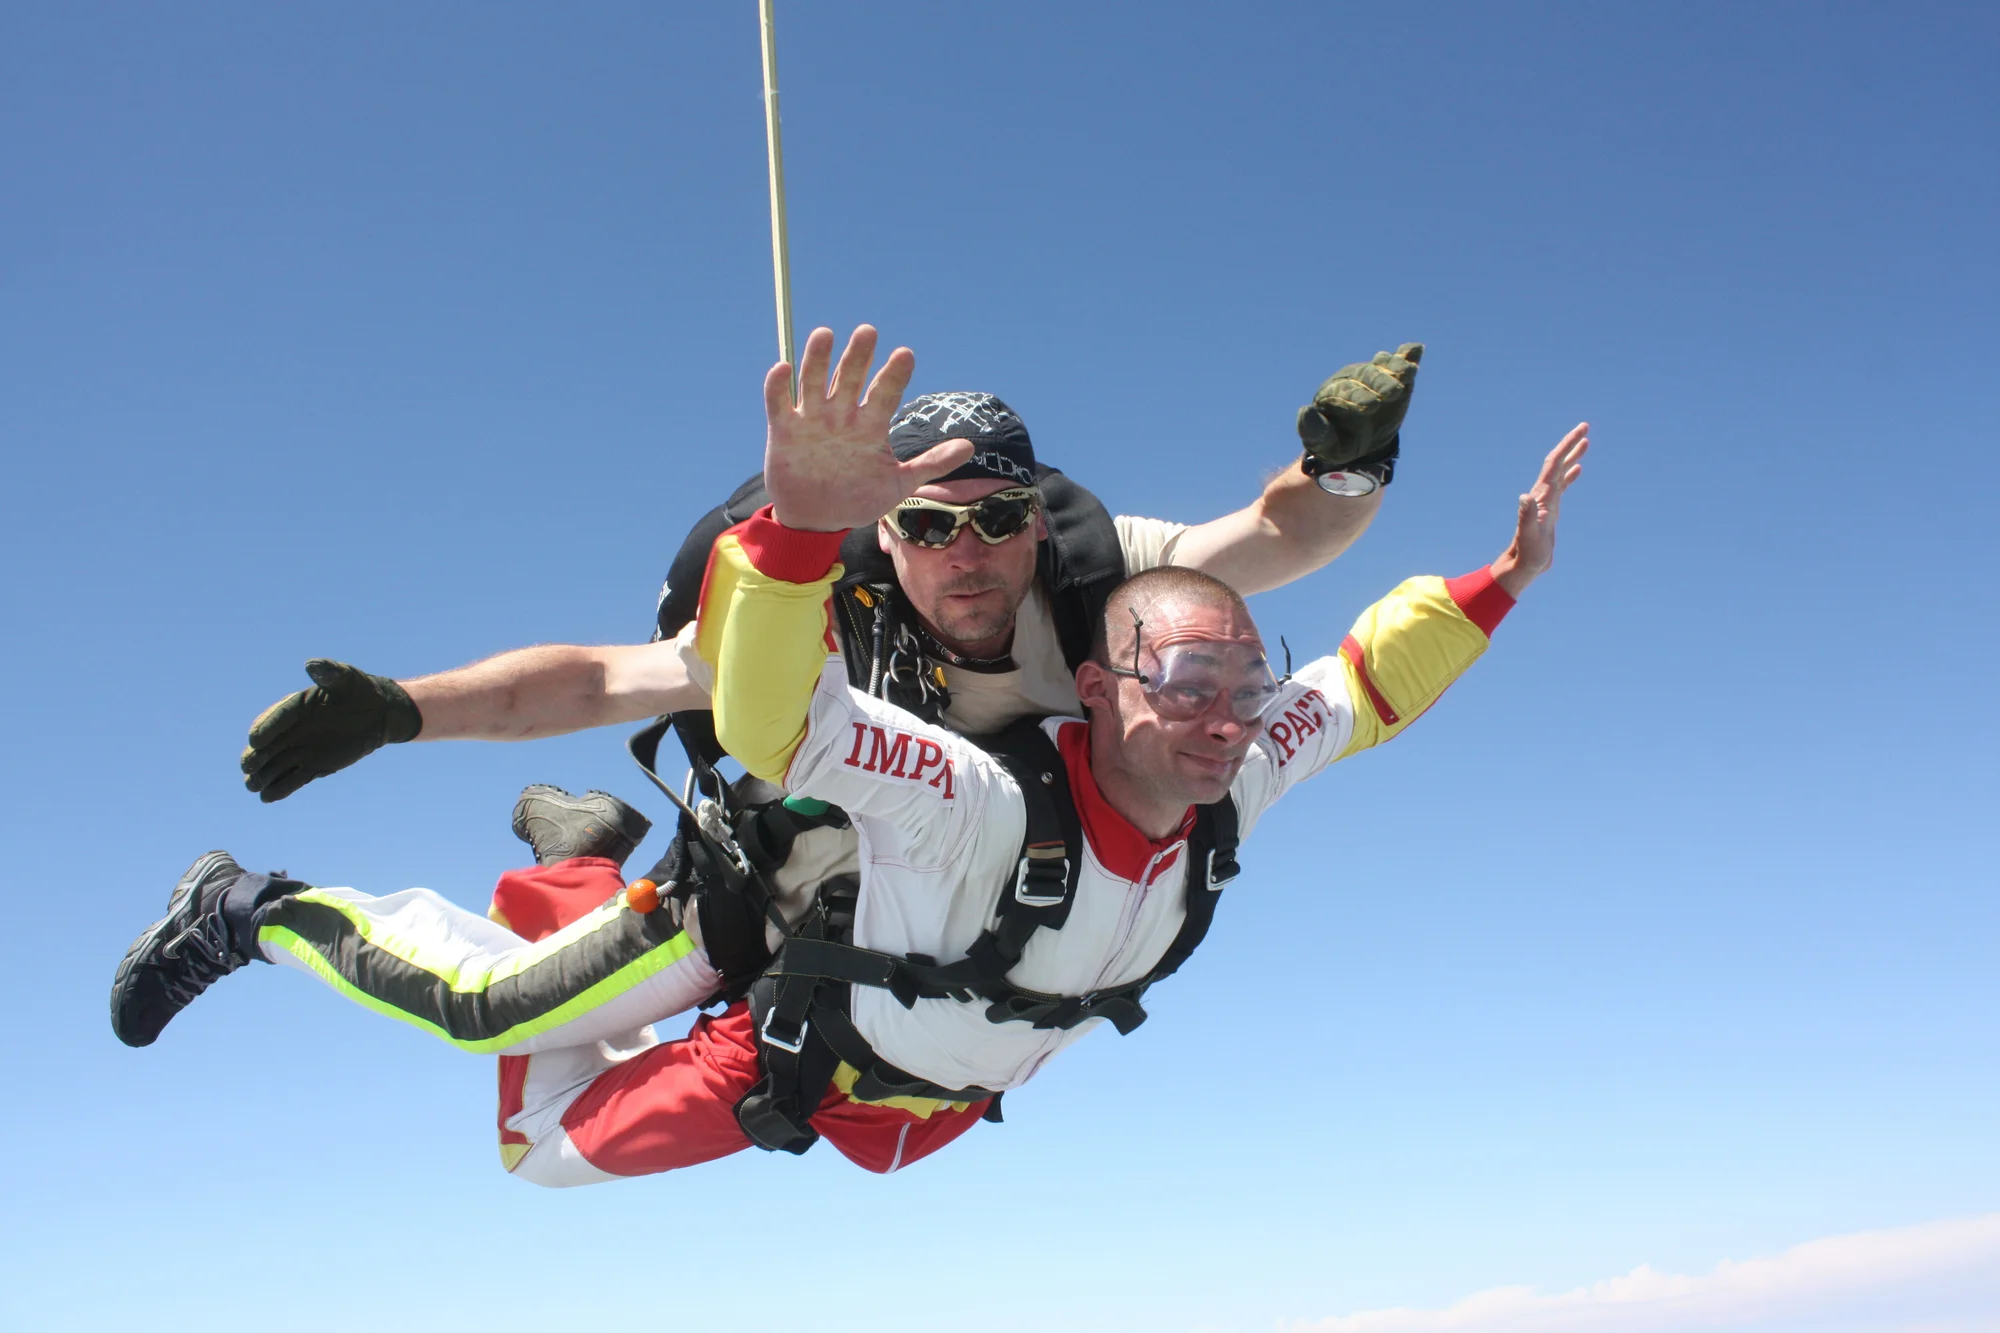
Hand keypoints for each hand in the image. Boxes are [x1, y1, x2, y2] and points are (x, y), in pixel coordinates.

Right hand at [241, 659, 421, 801]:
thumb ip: (330, 673)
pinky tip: (268, 797)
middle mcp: (292, 730)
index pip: (277, 718)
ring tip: (253, 786)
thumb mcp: (347, 680)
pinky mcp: (313, 766)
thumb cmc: (360, 692)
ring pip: (276, 765)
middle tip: (248, 766)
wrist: (378, 713)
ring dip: (263, 776)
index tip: (255, 740)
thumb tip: (312, 665)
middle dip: (255, 757)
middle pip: (267, 746)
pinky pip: (293, 779)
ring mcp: (301, 750)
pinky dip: (281, 788)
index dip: (266, 729)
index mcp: (296, 707)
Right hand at [761, 325, 971, 531]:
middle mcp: (842, 415)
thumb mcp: (899, 484)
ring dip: (818, 358)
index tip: (905, 355)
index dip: (894, 374)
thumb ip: (931, 463)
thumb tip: (970, 446)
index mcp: (870, 425)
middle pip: (850, 378)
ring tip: (825, 334)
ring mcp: (812, 420)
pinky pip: (779, 402)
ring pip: (815, 381)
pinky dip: (778, 385)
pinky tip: (784, 367)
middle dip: (859, 356)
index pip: (885, 392)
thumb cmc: (859, 499)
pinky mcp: (784, 430)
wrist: (818, 521)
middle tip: (868, 332)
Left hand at [1296, 342, 1423, 473]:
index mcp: (1333, 393)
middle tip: (1389, 395)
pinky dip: (1408, 355)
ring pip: (1383, 366)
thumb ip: (1313, 429)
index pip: (1344, 390)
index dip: (1356, 397)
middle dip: (1378, 382)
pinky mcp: (1393, 376)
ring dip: (1395, 368)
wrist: (1363, 442)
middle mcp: (1353, 379)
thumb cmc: (1339, 443)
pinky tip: (1416, 349)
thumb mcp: (1324, 442)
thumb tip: (1303, 411)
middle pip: (1366, 376)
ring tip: (1407, 373)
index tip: (1367, 409)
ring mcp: (1373, 375)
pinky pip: (1400, 361)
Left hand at [1491, 423, 1588, 597]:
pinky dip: (1570, 475)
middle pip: (1557, 462)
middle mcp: (1543, 494)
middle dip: (1570, 444)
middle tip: (1585, 427)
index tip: (1582, 431)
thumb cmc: (1527, 552)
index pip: (1554, 464)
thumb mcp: (1529, 534)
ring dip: (1572, 456)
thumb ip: (1526, 516)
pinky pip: (1563, 487)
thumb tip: (1525, 497)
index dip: (1566, 446)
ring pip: (1561, 472)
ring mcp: (1547, 501)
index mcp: (1541, 495)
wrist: (1524, 565)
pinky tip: (1578, 469)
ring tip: (1585, 442)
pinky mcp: (1551, 510)